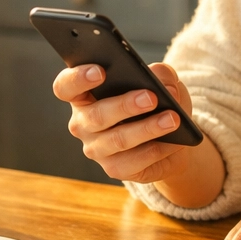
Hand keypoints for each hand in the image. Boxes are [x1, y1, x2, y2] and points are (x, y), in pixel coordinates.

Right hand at [52, 62, 222, 205]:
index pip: (66, 86)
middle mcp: (83, 122)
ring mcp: (96, 148)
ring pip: (117, 140)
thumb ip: (161, 74)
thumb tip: (162, 83)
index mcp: (85, 94)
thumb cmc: (159, 103)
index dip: (78, 78)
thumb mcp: (163, 82)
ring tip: (172, 119)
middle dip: (125, 105)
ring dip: (147, 128)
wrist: (173, 139)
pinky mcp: (114, 169)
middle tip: (151, 97)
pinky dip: (156, 150)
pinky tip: (173, 143)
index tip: (100, 71)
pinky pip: (133, 161)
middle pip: (96, 115)